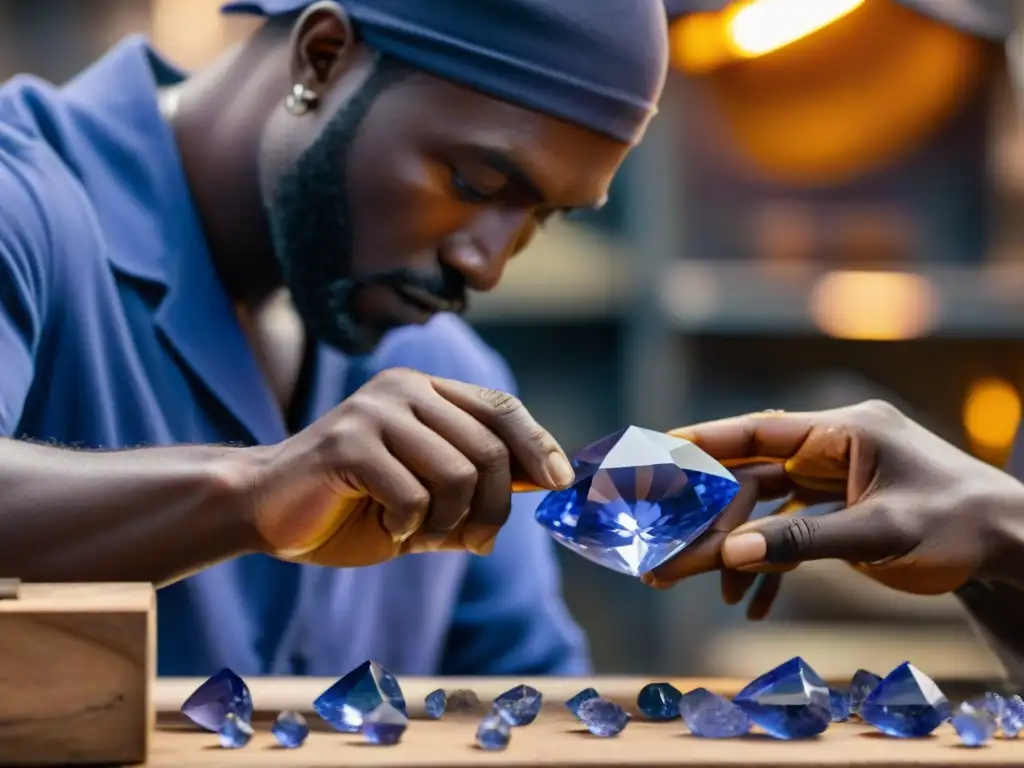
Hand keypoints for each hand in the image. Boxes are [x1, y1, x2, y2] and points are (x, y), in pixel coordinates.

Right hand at [242, 368, 573, 566]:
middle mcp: (403, 389)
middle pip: (487, 449)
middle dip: (492, 508)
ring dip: (448, 523)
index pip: (501, 407)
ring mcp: (373, 411)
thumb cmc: (351, 505)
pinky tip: (387, 527)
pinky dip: (410, 528)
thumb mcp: (429, 496)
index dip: (537, 444)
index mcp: (424, 391)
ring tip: (419, 533)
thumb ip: (479, 485)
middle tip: (473, 540)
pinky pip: (414, 496)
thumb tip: (547, 481)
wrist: (265, 509)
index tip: (559, 482)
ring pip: (457, 474)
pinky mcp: (347, 442)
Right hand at [645, 400, 1023, 618]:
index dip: (703, 440)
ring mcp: (834, 479)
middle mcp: (832, 449)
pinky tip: (753, 602)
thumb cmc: (958, 528)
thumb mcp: (879, 536)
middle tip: (666, 551)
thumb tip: (731, 553)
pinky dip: (770, 564)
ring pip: (763, 508)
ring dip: (734, 548)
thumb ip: (802, 541)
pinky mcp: (840, 508)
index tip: (655, 448)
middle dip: (709, 518)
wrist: (1010, 548)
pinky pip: (789, 530)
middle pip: (751, 476)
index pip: (758, 430)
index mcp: (843, 433)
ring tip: (704, 588)